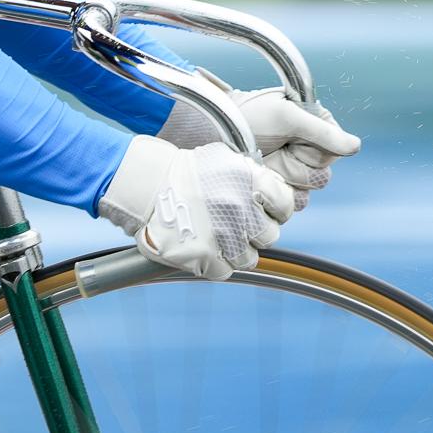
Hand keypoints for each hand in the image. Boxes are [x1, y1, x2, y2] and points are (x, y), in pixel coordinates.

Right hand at [97, 137, 295, 280]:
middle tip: (235, 225)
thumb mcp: (226, 161)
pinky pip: (224, 271)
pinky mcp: (204, 257)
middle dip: (254, 233)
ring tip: (217, 238)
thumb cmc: (186, 172)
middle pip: (269, 236)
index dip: (275, 210)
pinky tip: (203, 248)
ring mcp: (223, 236)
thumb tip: (275, 201)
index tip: (260, 210)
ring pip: (248, 258)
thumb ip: (255, 180)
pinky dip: (214, 263)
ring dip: (235, 251)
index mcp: (251, 181)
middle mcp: (241, 209)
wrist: (147, 184)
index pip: (285, 206)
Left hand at [159, 78, 360, 209]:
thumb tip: (355, 147)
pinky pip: (295, 202)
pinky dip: (280, 192)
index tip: (295, 138)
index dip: (315, 148)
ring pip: (310, 190)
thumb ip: (322, 133)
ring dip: (287, 177)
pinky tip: (266, 177)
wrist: (215, 133)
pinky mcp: (282, 186)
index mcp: (317, 125)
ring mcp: (295, 168)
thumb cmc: (249, 117)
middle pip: (323, 173)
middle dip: (298, 164)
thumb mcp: (286, 116)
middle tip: (278, 148)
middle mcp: (309, 148)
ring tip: (268, 161)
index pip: (337, 148)